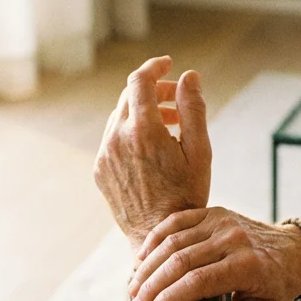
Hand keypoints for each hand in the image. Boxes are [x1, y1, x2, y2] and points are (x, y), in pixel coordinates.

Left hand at [94, 57, 210, 247]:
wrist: (158, 236)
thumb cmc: (187, 195)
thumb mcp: (200, 151)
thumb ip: (194, 109)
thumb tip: (189, 76)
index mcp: (143, 130)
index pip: (140, 80)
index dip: (155, 67)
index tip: (169, 65)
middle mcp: (117, 139)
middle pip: (130, 96)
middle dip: (155, 91)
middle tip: (177, 101)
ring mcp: (104, 155)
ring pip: (120, 117)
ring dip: (144, 113)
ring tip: (171, 128)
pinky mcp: (100, 170)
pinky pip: (113, 139)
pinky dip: (131, 133)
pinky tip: (153, 149)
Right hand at [128, 207, 300, 300]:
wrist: (293, 251)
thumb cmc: (276, 287)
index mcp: (247, 265)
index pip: (198, 282)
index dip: (169, 300)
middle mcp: (233, 239)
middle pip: (180, 261)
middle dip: (151, 286)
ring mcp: (221, 221)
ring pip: (173, 241)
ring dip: (148, 266)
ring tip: (133, 289)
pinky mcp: (213, 212)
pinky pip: (177, 221)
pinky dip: (155, 239)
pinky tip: (141, 260)